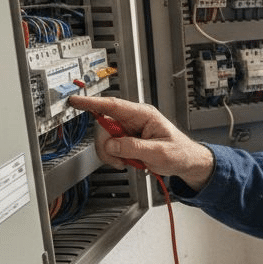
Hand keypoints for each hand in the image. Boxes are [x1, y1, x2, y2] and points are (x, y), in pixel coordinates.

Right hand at [67, 95, 214, 189]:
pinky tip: (128, 161)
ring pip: (106, 139)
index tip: (76, 101)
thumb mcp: (159, 152)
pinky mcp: (127, 141)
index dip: (93, 103)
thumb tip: (113, 145)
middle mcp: (134, 120)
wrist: (186, 162)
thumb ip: (134, 148)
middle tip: (120, 159)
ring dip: (112, 154)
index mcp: (143, 115)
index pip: (113, 106)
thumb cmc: (179, 153)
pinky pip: (111, 148)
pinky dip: (115, 158)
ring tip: (128, 162)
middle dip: (108, 145)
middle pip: (105, 126)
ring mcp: (129, 130)